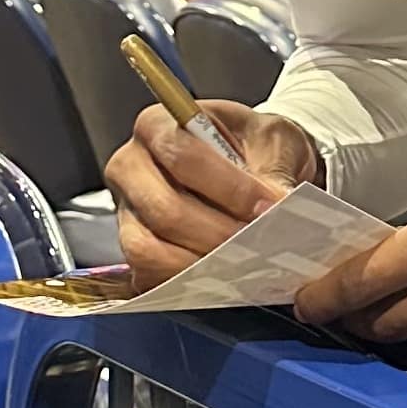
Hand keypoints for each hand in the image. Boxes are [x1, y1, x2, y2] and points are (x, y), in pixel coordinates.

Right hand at [104, 103, 308, 288]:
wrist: (249, 162)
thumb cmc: (252, 144)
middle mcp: (131, 166)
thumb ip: (273, 170)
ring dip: (201, 264)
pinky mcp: (135, 247)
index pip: (183, 157)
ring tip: (242, 264)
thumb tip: (278, 207)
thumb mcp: (271, 139)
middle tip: (259, 245)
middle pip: (164, 210)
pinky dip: (188, 282)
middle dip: (217, 233)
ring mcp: (128, 211)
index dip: (228, 187)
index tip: (268, 207)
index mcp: (157, 125)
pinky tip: (224, 278)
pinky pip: (150, 275)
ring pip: (149, 249)